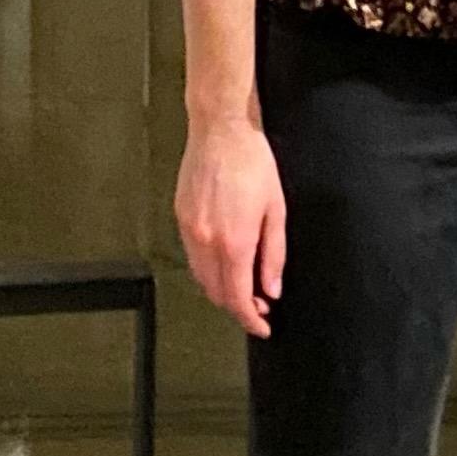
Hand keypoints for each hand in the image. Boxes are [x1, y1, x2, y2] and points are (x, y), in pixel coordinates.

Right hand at [176, 118, 287, 337]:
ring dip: (221, 288)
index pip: (237, 298)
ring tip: (244, 282)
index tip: (262, 326)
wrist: (221, 130)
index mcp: (233, 242)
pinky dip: (207, 267)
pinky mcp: (180, 216)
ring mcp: (189, 229)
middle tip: (259, 303)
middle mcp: (206, 240)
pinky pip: (192, 256)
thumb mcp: (276, 210)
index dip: (251, 319)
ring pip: (201, 277)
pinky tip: (225, 258)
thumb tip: (271, 287)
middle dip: (237, 306)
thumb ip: (274, 254)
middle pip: (216, 293)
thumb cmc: (252, 162)